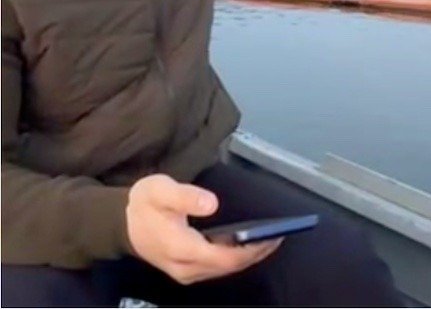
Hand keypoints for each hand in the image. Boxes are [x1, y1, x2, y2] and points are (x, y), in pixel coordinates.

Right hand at [126, 174, 282, 284]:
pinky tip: (250, 244)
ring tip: (271, 238)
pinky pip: (217, 268)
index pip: (223, 257)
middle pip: (228, 267)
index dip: (250, 249)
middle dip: (255, 252)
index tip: (271, 235)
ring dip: (248, 256)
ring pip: (224, 270)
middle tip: (279, 235)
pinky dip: (236, 258)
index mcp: (180, 247)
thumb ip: (185, 196)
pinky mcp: (187, 270)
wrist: (122, 223)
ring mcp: (185, 271)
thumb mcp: (159, 190)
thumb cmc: (144, 204)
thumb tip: (211, 203)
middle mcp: (184, 266)